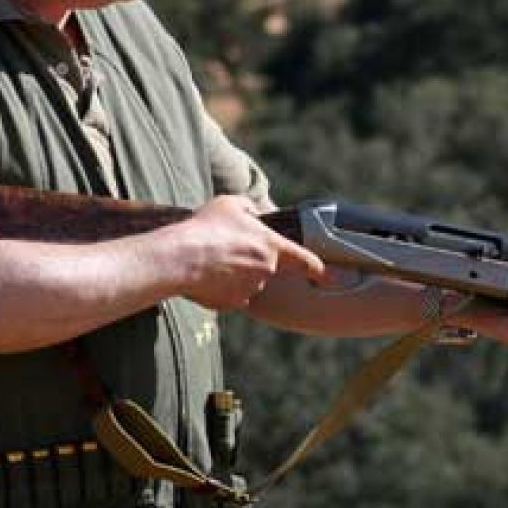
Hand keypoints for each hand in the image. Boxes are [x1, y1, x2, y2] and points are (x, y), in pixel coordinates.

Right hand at [175, 195, 325, 311]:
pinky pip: (231, 296)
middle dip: (251, 261)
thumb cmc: (207, 227)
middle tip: (226, 249)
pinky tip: (206, 277)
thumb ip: (250, 209)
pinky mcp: (232, 304)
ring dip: (235, 275)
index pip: (304, 259)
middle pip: (266, 268)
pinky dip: (222, 289)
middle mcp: (266, 270)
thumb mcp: (231, 204)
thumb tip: (254, 215)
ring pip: (248, 283)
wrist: (180, 258)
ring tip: (211, 260)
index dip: (318, 268)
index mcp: (272, 245)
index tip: (327, 275)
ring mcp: (250, 289)